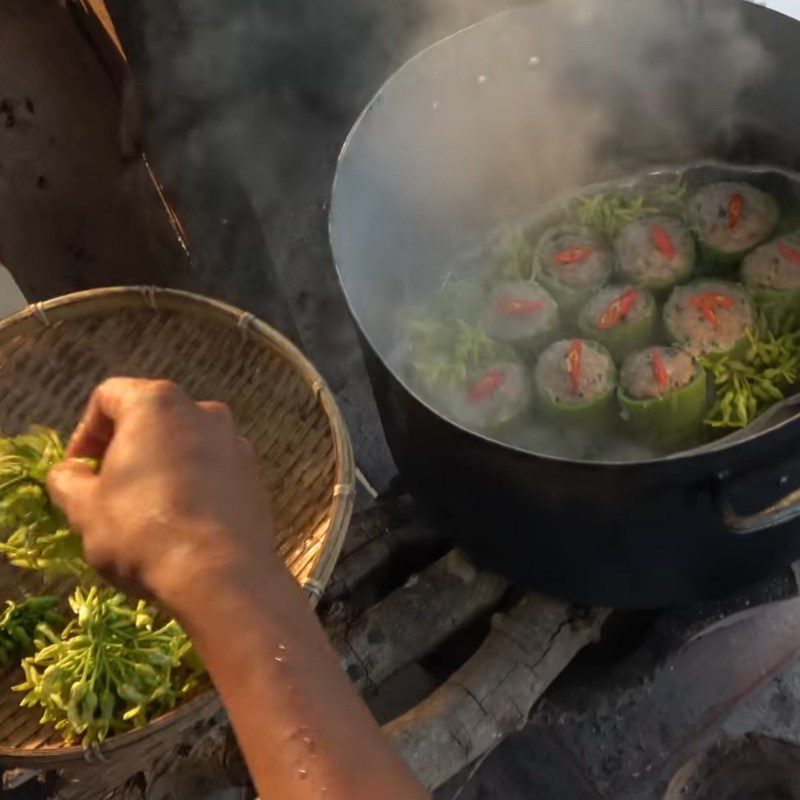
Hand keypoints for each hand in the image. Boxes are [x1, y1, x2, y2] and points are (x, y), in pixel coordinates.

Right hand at [47, 377, 278, 610]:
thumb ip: (68, 480)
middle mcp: (204, 412)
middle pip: (151, 419)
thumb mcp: (85, 508)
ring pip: (185, 446)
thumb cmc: (143, 532)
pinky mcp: (255, 476)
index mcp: (159, 404)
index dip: (84, 433)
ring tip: (144, 511)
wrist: (223, 575)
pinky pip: (214, 470)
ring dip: (161, 468)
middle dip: (125, 450)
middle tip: (106, 492)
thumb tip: (70, 471)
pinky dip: (193, 485)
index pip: (109, 397)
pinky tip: (182, 523)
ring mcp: (236, 443)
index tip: (78, 472)